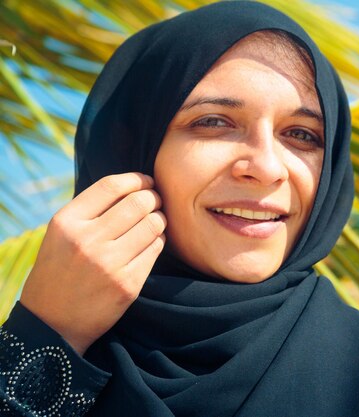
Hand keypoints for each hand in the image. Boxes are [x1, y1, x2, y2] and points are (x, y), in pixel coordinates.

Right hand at [20, 172, 166, 355]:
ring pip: (154, 224)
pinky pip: (156, 248)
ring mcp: (109, 264)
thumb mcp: (62, 234)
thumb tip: (135, 185)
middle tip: (156, 202)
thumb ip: (91, 210)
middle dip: (154, 198)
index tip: (147, 181)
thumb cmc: (60, 271)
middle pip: (139, 202)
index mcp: (67, 222)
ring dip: (160, 219)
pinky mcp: (128, 284)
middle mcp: (87, 240)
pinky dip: (158, 241)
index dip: (137, 179)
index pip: (112, 185)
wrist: (53, 324)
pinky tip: (150, 242)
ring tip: (155, 221)